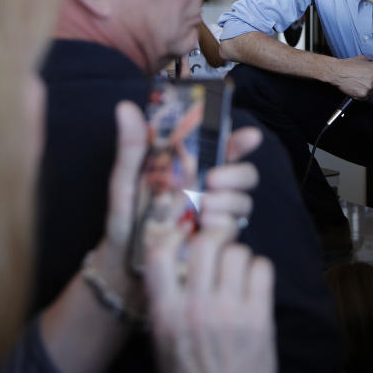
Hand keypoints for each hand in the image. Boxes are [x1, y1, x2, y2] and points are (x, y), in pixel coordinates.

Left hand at [95, 106, 259, 281]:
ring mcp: (216, 215)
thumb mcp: (125, 180)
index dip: (243, 140)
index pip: (227, 148)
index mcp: (193, 168)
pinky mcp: (217, 240)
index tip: (250, 136)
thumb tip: (126, 107)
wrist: (123, 266)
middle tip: (212, 179)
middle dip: (237, 174)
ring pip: (244, 202)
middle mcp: (210, 189)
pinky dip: (221, 226)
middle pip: (246, 174)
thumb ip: (132, 146)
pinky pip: (234, 230)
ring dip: (227, 202)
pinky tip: (199, 230)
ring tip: (200, 210)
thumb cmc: (124, 218)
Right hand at [146, 225, 275, 372]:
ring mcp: (229, 312)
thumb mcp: (164, 342)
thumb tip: (177, 260)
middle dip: (214, 237)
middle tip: (219, 245)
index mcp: (165, 315)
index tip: (184, 235)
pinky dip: (260, 270)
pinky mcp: (259, 318)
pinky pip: (263, 268)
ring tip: (237, 270)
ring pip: (237, 252)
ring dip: (239, 256)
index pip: (160, 254)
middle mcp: (196, 308)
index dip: (174, 236)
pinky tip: (254, 284)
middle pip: (205, 243)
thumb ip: (167, 303)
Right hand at [332, 56, 372, 99]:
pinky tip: (357, 88)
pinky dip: (363, 94)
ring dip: (370, 90)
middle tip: (368, 82)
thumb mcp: (362, 58)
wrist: (337, 72)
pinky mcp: (362, 96)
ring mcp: (369, 89)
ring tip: (361, 85)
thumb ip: (371, 62)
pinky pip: (367, 97)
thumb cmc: (348, 64)